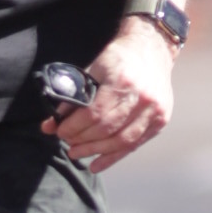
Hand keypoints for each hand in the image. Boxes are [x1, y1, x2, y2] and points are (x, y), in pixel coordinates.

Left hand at [46, 21, 172, 170]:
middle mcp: (142, 98)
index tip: (60, 132)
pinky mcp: (160, 120)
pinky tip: (97, 164)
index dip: (74, 127)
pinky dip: (114, 157)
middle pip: (106, 130)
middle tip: (68, 143)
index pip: (94, 114)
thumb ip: (74, 96)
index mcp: (122, 81)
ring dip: (96, 151)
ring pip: (121, 141)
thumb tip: (51, 123)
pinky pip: (134, 144)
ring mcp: (154, 111)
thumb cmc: (120, 57)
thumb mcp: (93, 69)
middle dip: (82, 140)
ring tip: (78, 154)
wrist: (152, 49)